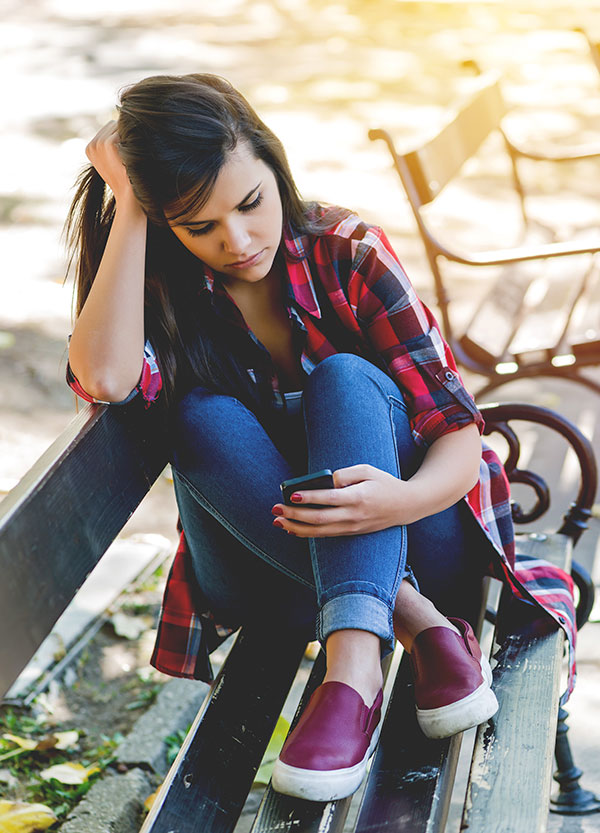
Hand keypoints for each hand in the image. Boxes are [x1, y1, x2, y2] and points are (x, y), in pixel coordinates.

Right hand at [85, 121, 137, 206]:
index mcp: (90, 148)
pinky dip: (132, 139)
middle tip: (129, 155)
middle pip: (113, 124)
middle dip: (123, 135)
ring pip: (119, 126)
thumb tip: (122, 125)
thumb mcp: (112, 162)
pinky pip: (125, 130)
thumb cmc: (126, 180)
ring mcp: (99, 144)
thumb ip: (110, 145)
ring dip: (128, 136)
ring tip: (131, 155)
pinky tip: (134, 154)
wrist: (129, 195)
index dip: (120, 137)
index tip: (126, 153)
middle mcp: (92, 145)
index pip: (109, 128)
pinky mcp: (109, 143)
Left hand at [271, 464, 412, 537]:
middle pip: (320, 519)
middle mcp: (354, 515)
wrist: (406, 505)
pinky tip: (293, 529)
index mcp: (359, 497)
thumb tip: (323, 483)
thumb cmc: (384, 483)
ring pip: (320, 531)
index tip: (292, 494)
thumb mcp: (367, 470)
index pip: (330, 499)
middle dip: (295, 515)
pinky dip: (308, 533)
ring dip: (296, 527)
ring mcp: (353, 527)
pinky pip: (326, 535)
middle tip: (275, 509)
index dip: (310, 498)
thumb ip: (344, 474)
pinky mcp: (351, 532)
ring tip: (278, 521)